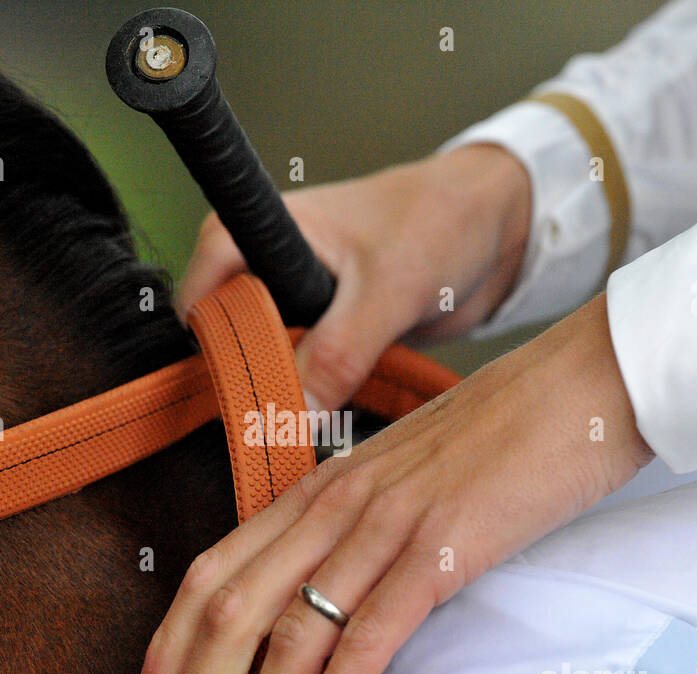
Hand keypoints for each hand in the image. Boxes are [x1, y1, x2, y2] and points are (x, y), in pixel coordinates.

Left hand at [132, 293, 653, 673]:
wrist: (583, 383)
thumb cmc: (503, 431)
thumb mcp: (405, 472)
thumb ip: (357, 523)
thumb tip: (328, 589)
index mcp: (322, 486)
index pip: (213, 567)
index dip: (172, 641)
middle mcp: (337, 503)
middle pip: (232, 608)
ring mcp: (386, 523)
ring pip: (292, 631)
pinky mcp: (442, 547)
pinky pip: (369, 633)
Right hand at [175, 144, 532, 411]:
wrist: (495, 228)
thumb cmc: (438, 221)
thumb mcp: (386, 290)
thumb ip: (338, 352)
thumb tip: (296, 411)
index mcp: (257, 232)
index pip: (202, 298)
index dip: (212, 349)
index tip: (233, 398)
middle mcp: (265, 267)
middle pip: (225, 340)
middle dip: (248, 383)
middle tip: (274, 426)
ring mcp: (295, 304)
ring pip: (264, 363)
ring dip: (284, 397)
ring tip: (300, 431)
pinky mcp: (325, 334)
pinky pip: (302, 376)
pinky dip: (313, 399)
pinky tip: (328, 421)